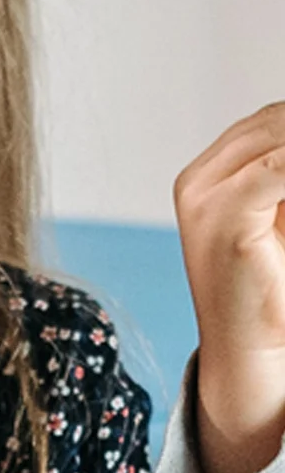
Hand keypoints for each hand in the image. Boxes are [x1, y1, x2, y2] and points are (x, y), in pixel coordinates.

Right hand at [174, 103, 284, 472]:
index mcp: (209, 174)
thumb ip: (284, 174)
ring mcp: (202, 198)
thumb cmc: (273, 289)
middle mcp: (197, 180)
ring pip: (281, 136)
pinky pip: (280, 169)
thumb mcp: (282, 213)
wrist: (251, 352)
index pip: (275, 120)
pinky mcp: (222, 219)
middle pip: (278, 121)